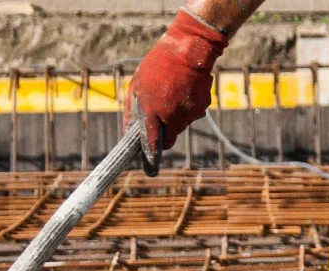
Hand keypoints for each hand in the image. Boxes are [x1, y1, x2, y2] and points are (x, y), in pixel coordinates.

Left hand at [125, 10, 227, 174]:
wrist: (189, 49)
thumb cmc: (158, 64)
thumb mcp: (136, 84)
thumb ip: (130, 109)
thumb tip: (127, 130)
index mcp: (152, 111)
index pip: (152, 142)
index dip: (151, 154)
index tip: (150, 163)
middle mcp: (172, 116)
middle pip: (170, 138)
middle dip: (165, 132)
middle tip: (161, 117)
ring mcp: (189, 113)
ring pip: (182, 125)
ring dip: (177, 117)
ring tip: (173, 94)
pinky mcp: (202, 108)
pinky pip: (193, 114)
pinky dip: (189, 108)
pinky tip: (185, 91)